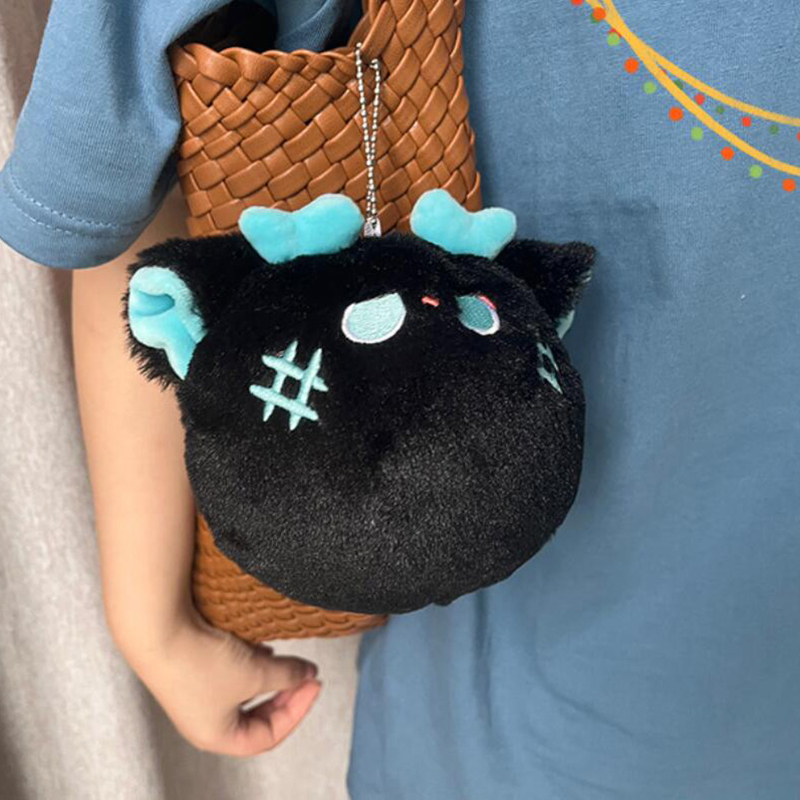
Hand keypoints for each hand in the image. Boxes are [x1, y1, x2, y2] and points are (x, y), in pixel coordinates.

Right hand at [119, 606, 321, 756]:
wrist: (158, 630)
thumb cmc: (201, 662)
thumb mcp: (254, 673)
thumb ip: (287, 676)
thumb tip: (308, 674)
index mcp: (217, 736)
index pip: (268, 736)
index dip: (297, 710)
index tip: (315, 683)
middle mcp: (205, 721)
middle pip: (256, 718)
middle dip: (284, 696)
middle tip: (305, 675)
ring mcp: (197, 696)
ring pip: (243, 693)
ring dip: (267, 677)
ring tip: (284, 659)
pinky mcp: (193, 670)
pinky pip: (229, 674)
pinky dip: (249, 663)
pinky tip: (260, 646)